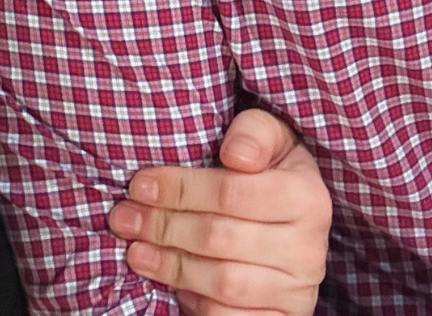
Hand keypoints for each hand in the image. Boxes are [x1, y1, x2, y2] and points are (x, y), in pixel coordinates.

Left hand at [107, 108, 330, 315]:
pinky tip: (170, 281)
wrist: (300, 224)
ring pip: (222, 283)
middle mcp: (307, 247)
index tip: (138, 185)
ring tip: (135, 250)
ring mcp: (297, 290)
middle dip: (163, 227)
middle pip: (219, 238)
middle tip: (123, 218)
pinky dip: (194, 303)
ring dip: (170, 266)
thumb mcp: (271, 137)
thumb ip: (254, 132)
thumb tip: (235, 155)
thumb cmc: (273, 170)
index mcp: (306, 196)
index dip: (179, 189)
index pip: (231, 192)